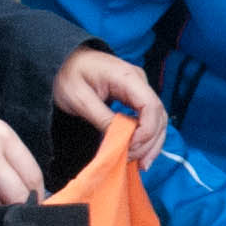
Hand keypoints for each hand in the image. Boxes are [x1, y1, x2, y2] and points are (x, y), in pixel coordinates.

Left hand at [53, 49, 168, 160]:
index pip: (150, 105)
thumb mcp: (79, 99)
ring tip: (141, 164)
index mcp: (126, 77)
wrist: (66, 61)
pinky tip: (139, 153)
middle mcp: (139, 82)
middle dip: (150, 142)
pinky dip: (147, 138)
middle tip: (134, 161)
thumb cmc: (69, 75)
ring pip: (158, 120)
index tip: (131, 147)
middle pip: (159, 116)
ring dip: (152, 143)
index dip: (146, 131)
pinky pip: (148, 119)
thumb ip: (101, 117)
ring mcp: (139, 89)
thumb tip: (119, 138)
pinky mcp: (135, 97)